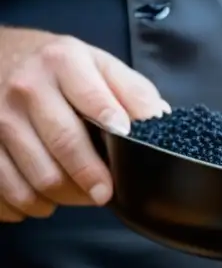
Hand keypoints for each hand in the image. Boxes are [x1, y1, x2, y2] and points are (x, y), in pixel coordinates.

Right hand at [0, 27, 168, 221]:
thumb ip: (133, 91)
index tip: (125, 139)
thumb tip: (159, 121)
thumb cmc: (58, 68)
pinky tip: (45, 198)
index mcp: (62, 63)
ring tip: (79, 194)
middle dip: (92, 177)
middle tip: (105, 193)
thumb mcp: (98, 64)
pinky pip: (8, 191)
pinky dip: (29, 204)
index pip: (91, 98)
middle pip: (64, 144)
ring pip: (37, 176)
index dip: (112, 122)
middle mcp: (26, 88)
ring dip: (64, 197)